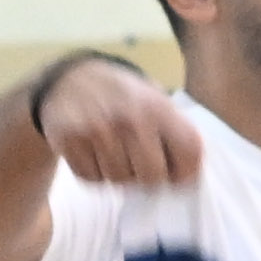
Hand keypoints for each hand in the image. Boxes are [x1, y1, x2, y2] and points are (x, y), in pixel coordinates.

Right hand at [38, 62, 209, 186]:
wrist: (74, 79)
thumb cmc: (125, 99)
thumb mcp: (158, 101)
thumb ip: (177, 134)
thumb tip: (191, 180)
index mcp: (158, 107)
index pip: (189, 153)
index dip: (186, 172)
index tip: (177, 173)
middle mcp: (129, 118)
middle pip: (152, 177)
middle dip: (150, 177)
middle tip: (142, 165)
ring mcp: (97, 130)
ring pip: (120, 181)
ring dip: (121, 174)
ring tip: (117, 152)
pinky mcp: (69, 140)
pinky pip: (92, 178)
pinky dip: (95, 173)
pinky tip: (96, 152)